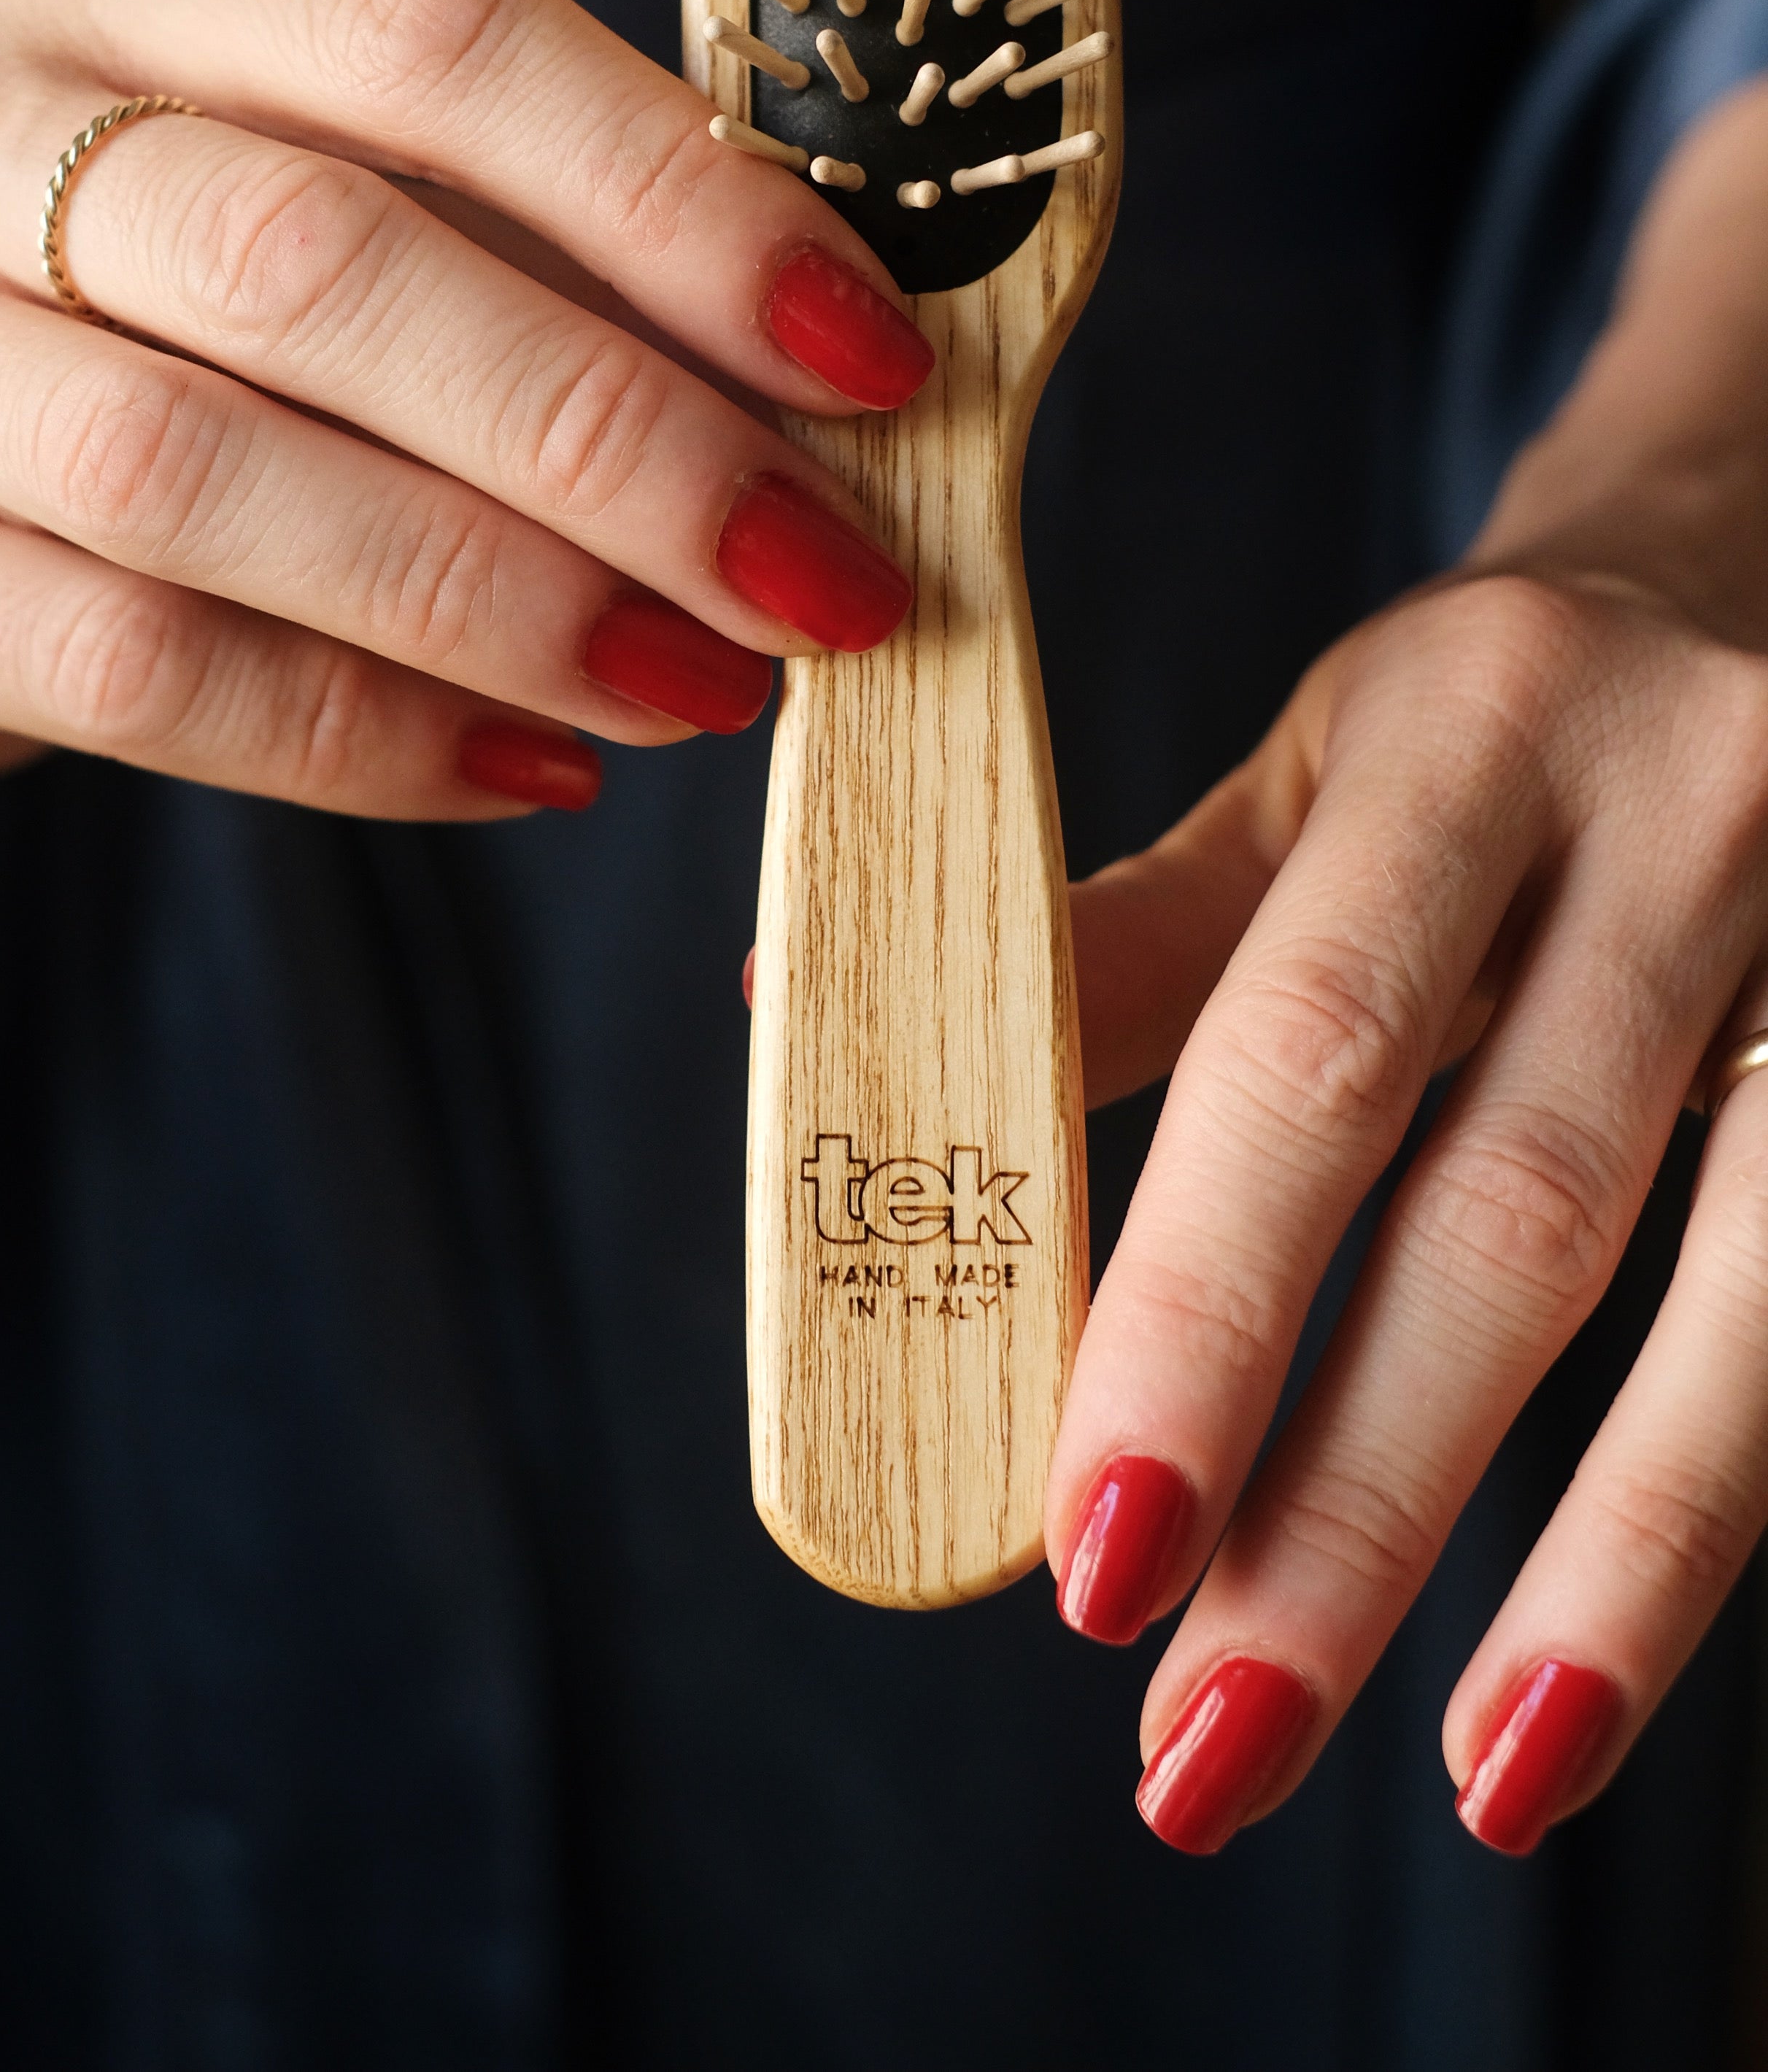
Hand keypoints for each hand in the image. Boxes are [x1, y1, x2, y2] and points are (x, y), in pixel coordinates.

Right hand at [0, 0, 928, 812]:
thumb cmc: (161, 279)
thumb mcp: (321, 176)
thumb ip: (533, 245)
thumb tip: (828, 389)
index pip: (425, 30)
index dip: (672, 192)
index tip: (869, 355)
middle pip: (307, 259)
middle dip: (608, 434)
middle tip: (817, 571)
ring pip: (195, 473)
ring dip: (496, 600)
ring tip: (700, 683)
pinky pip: (124, 667)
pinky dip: (359, 735)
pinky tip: (530, 765)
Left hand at [1050, 72, 1767, 1858]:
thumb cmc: (1496, 713)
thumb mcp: (1315, 768)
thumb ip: (1121, 931)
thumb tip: (822, 1032)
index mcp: (1462, 725)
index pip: (1307, 1040)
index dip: (1199, 1303)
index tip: (1089, 1547)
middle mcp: (1686, 810)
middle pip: (1522, 1204)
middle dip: (1364, 1501)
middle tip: (1202, 1745)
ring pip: (1748, 1285)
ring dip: (1613, 1567)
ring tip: (1477, 1783)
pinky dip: (1742, 1482)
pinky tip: (1619, 1649)